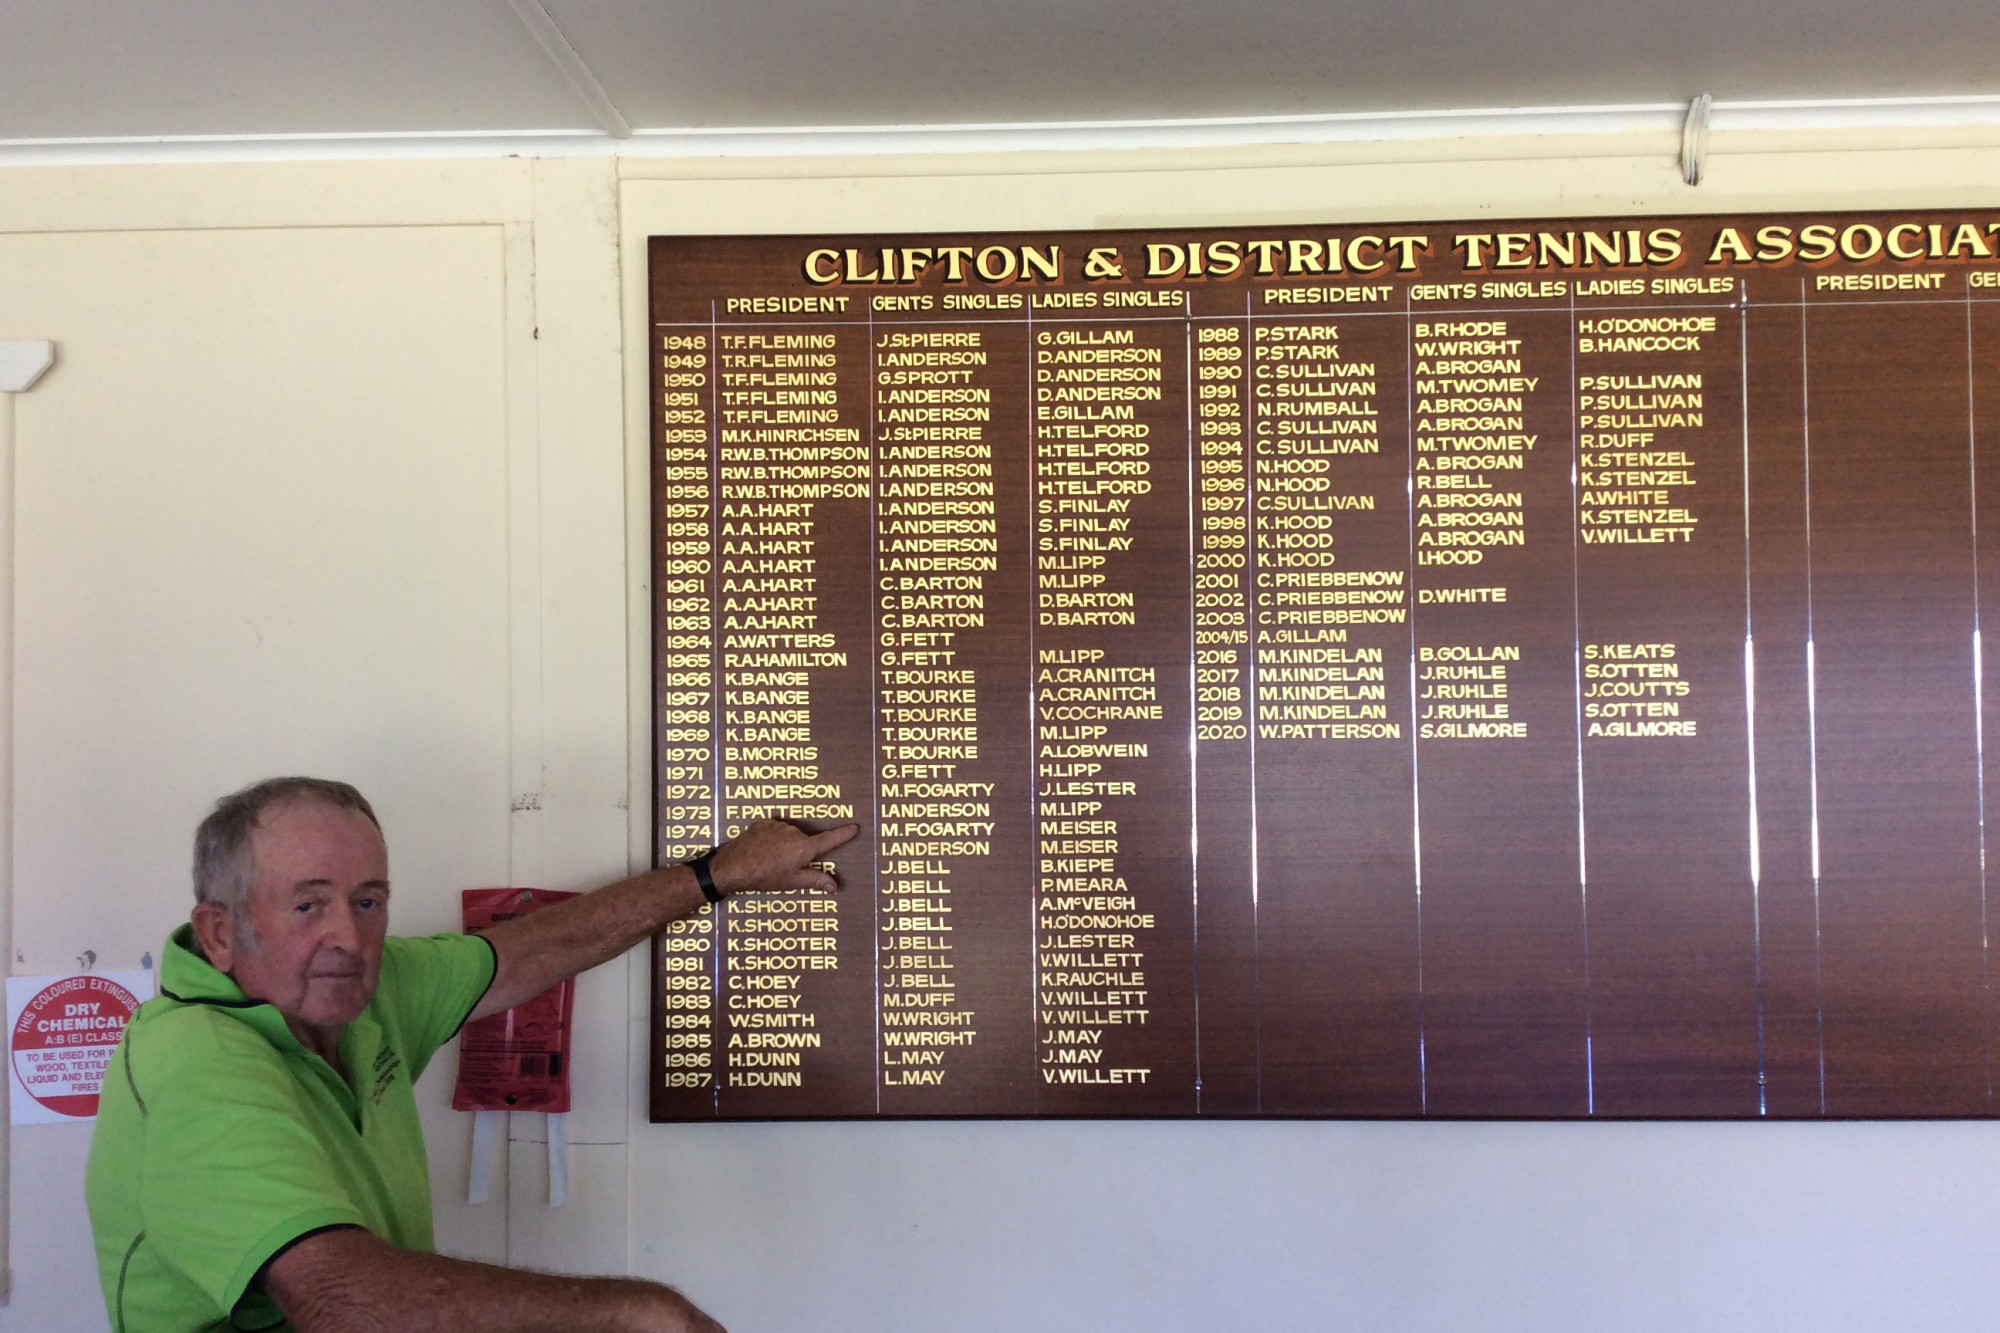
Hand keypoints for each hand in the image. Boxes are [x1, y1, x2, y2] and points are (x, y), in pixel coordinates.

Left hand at [707, 818, 858, 897]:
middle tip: (786, 867)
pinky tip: (763, 851)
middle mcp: (794, 832)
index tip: (855, 827)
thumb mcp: (792, 882)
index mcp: (804, 847)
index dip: (844, 834)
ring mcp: (778, 825)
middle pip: (806, 841)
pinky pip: (775, 830)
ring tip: (771, 861)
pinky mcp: (764, 822)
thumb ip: (816, 880)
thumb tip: (835, 886)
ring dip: (786, 846)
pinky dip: (774, 839)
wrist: (732, 866)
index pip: (830, 840)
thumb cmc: (764, 877)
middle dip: (801, 852)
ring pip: (790, 835)